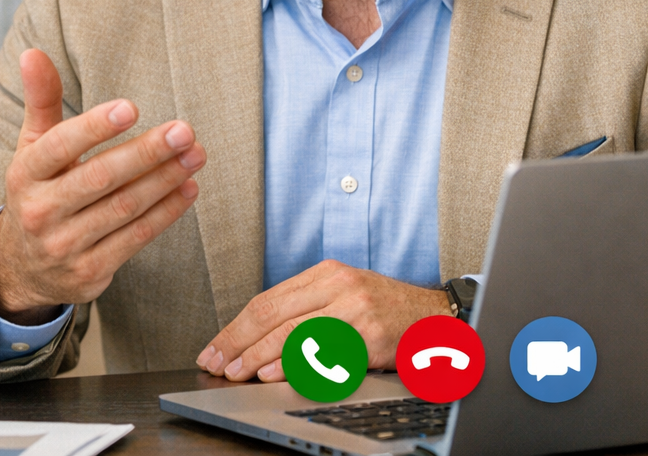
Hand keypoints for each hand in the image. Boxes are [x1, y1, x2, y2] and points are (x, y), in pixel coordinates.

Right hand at [0, 49, 205, 323]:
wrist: (22, 268)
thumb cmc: (41, 190)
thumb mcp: (34, 147)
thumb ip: (43, 101)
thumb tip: (32, 53)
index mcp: (26, 174)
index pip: (59, 147)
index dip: (94, 127)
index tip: (131, 107)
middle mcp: (40, 212)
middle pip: (99, 178)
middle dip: (145, 153)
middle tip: (184, 131)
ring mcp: (63, 246)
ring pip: (124, 209)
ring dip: (165, 180)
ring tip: (197, 154)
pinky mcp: (89, 273)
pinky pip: (135, 238)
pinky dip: (166, 212)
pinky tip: (189, 188)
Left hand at [196, 260, 450, 381]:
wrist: (432, 317)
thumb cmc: (384, 309)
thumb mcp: (343, 295)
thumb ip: (305, 308)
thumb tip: (255, 338)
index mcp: (327, 273)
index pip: (268, 299)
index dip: (236, 326)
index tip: (214, 347)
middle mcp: (338, 286)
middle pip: (274, 313)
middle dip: (238, 342)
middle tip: (216, 363)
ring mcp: (354, 309)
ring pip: (292, 333)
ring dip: (258, 356)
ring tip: (237, 372)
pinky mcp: (367, 334)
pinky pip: (322, 352)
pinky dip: (294, 365)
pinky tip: (276, 374)